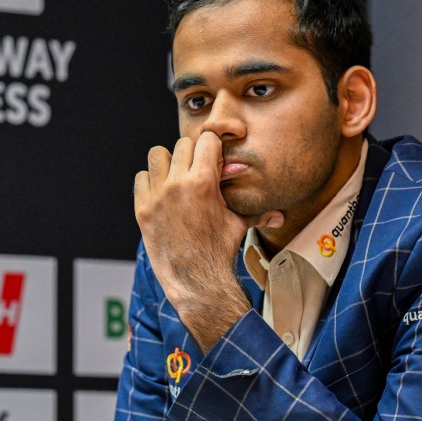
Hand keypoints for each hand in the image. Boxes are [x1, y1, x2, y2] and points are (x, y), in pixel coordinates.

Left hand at [134, 132, 281, 349]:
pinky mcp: (142, 209)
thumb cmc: (219, 252)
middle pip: (182, 144)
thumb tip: (280, 217)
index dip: (212, 147)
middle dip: (192, 154)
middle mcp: (178, 184)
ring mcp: (157, 196)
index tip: (213, 157)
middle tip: (196, 171)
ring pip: (156, 154)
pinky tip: (161, 195)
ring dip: (167, 163)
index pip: (207, 139)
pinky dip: (150, 182)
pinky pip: (141, 178)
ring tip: (176, 179)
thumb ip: (258, 213)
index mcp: (204, 182)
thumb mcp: (238, 225)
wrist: (196, 281)